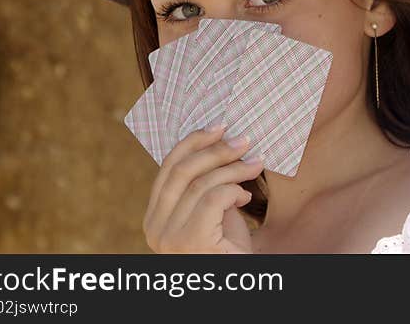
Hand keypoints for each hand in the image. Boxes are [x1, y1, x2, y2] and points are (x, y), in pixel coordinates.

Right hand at [142, 123, 264, 252]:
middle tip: (244, 140)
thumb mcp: (213, 212)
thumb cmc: (228, 250)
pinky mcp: (191, 242)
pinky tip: (246, 199)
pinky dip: (234, 190)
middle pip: (182, 170)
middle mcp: (154, 228)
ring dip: (234, 168)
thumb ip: (208, 186)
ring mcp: (169, 237)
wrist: (236, 281)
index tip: (219, 127)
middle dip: (216, 149)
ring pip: (201, 183)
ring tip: (256, 165)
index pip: (168, 168)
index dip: (193, 142)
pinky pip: (214, 198)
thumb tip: (223, 142)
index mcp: (154, 217)